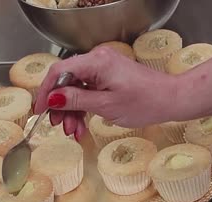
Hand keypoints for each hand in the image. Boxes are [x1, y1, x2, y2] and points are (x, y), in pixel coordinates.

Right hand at [34, 47, 185, 138]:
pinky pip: (88, 90)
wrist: (171, 99)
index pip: (59, 72)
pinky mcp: (109, 76)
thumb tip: (52, 99)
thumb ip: (76, 101)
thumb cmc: (145, 102)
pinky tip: (81, 125)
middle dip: (60, 106)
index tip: (40, 111)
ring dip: (72, 111)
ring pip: (76, 88)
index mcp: (96, 62)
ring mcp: (104, 67)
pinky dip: (83, 107)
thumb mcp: (106, 106)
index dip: (45, 92)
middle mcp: (98, 59)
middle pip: (66, 81)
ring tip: (73, 132)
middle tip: (59, 127)